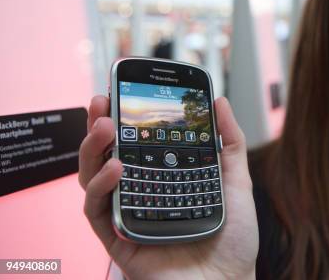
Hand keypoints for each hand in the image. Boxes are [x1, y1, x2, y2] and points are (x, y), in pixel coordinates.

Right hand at [78, 96, 258, 279]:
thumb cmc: (233, 238)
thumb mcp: (235, 181)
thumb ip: (228, 141)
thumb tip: (220, 101)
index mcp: (165, 178)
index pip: (138, 142)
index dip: (126, 116)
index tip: (123, 90)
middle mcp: (142, 192)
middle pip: (109, 155)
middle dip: (100, 125)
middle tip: (102, 100)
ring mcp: (128, 213)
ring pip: (93, 177)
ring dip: (93, 149)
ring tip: (105, 126)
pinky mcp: (117, 238)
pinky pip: (97, 209)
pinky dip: (101, 186)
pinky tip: (116, 167)